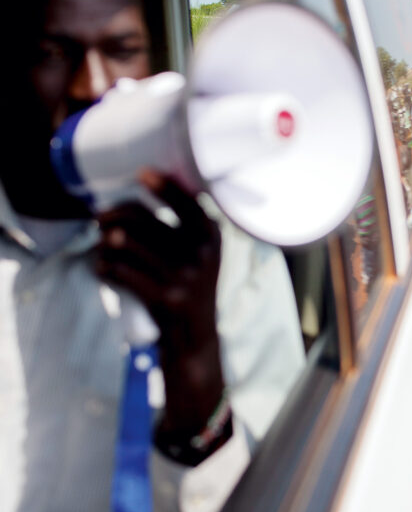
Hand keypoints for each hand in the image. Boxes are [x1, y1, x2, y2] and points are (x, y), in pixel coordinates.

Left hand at [96, 170, 224, 435]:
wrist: (194, 337)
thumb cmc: (189, 288)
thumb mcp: (200, 256)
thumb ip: (182, 228)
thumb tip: (133, 202)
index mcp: (212, 237)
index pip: (186, 202)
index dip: (163, 186)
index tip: (142, 174)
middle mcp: (201, 252)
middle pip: (143, 220)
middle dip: (113, 216)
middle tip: (100, 219)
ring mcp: (183, 275)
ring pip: (125, 244)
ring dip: (105, 244)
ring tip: (103, 248)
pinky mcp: (164, 296)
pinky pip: (119, 271)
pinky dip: (103, 268)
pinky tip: (102, 269)